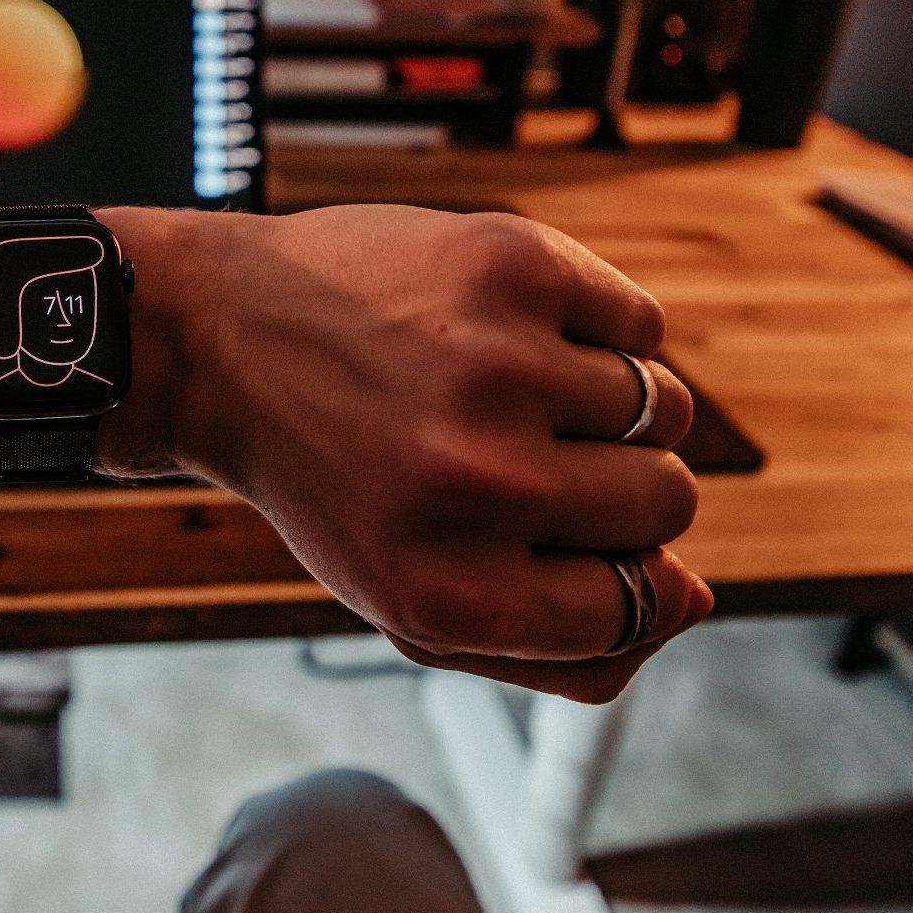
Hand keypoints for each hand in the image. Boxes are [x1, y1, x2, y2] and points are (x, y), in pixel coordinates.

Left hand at [110, 205, 711, 702]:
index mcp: (454, 594)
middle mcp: (481, 486)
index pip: (639, 603)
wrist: (218, 339)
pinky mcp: (511, 267)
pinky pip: (639, 320)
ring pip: (663, 406)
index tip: (556, 531)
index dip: (615, 567)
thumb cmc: (330, 477)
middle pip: (668, 500)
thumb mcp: (409, 598)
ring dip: (603, 402)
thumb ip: (560, 645)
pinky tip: (508, 330)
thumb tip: (695, 602)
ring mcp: (499, 367)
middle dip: (616, 482)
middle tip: (525, 450)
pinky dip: (595, 328)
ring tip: (506, 387)